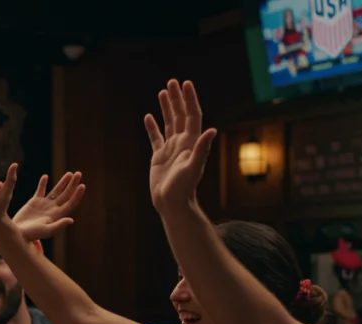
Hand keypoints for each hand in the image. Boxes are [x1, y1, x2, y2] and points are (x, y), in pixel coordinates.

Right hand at [11, 172, 84, 241]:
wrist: (17, 234)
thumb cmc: (31, 235)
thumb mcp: (45, 231)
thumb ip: (58, 225)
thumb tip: (71, 220)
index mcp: (57, 215)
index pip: (70, 203)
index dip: (77, 194)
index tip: (82, 185)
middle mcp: (52, 209)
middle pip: (66, 195)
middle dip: (73, 184)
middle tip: (79, 173)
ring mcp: (44, 205)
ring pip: (56, 191)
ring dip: (63, 182)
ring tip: (70, 173)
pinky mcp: (34, 202)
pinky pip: (40, 190)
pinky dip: (43, 183)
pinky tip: (45, 176)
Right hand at [143, 79, 217, 218]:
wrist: (172, 204)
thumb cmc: (183, 188)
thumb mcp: (193, 167)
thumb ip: (202, 148)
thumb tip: (212, 130)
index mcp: (191, 142)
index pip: (192, 115)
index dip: (190, 99)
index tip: (185, 84)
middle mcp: (182, 143)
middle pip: (180, 115)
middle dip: (177, 98)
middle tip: (172, 82)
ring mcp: (171, 149)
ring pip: (168, 123)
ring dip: (166, 108)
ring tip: (162, 92)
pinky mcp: (159, 157)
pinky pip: (155, 137)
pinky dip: (152, 126)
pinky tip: (148, 116)